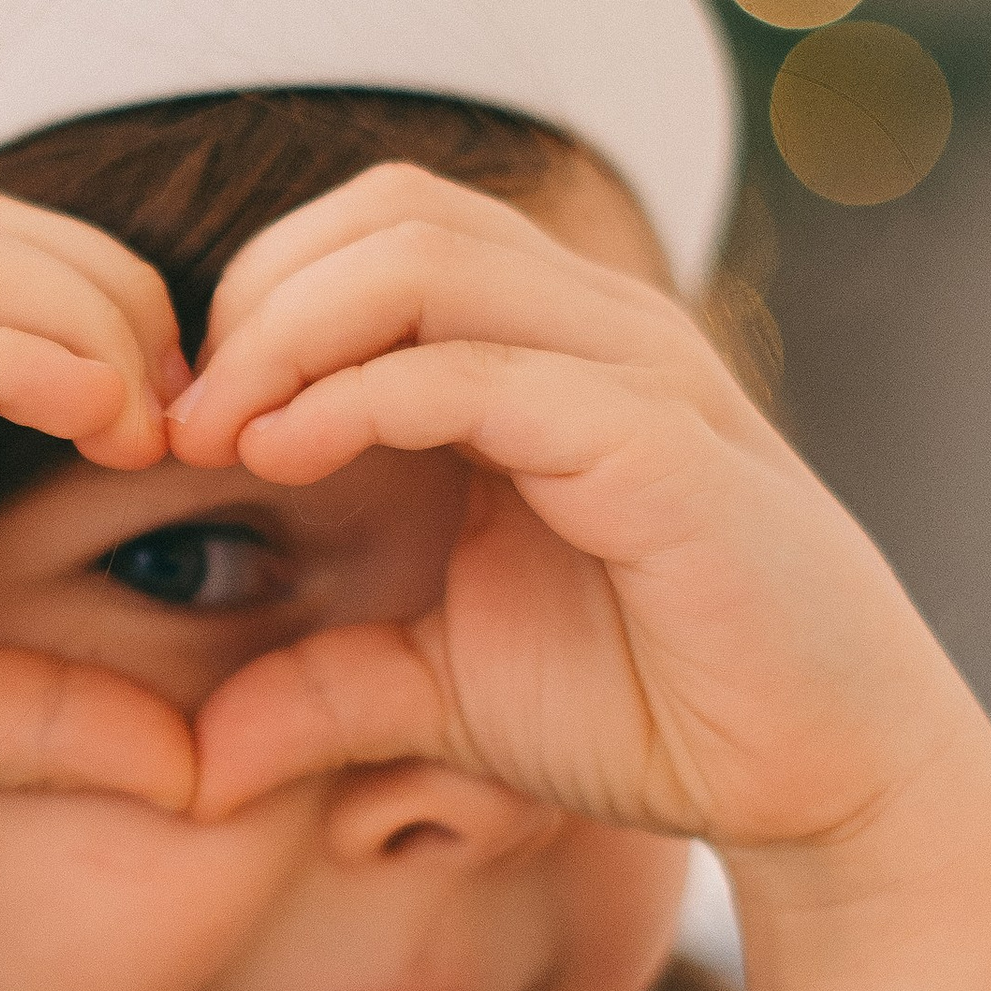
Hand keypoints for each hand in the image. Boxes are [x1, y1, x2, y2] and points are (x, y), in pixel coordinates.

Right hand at [0, 188, 197, 928]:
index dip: (128, 330)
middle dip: (124, 295)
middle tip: (199, 414)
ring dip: (86, 312)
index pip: (7, 281)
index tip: (207, 443)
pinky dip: (17, 359)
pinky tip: (97, 423)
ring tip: (153, 416)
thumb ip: (57, 720)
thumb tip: (207, 768)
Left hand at [164, 162, 990, 869]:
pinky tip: (286, 456)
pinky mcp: (661, 444)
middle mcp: (589, 329)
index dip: (248, 307)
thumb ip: (323, 690)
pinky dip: (362, 396)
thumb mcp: (443, 693)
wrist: (823, 779)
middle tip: (173, 418)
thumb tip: (193, 759)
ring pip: (425, 255)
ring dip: (287, 331)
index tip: (167, 426)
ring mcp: (633, 371)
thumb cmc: (653, 710)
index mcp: (537, 351)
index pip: (368, 237)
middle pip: (387, 211)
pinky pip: (483, 369)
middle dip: (251, 299)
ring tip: (213, 432)